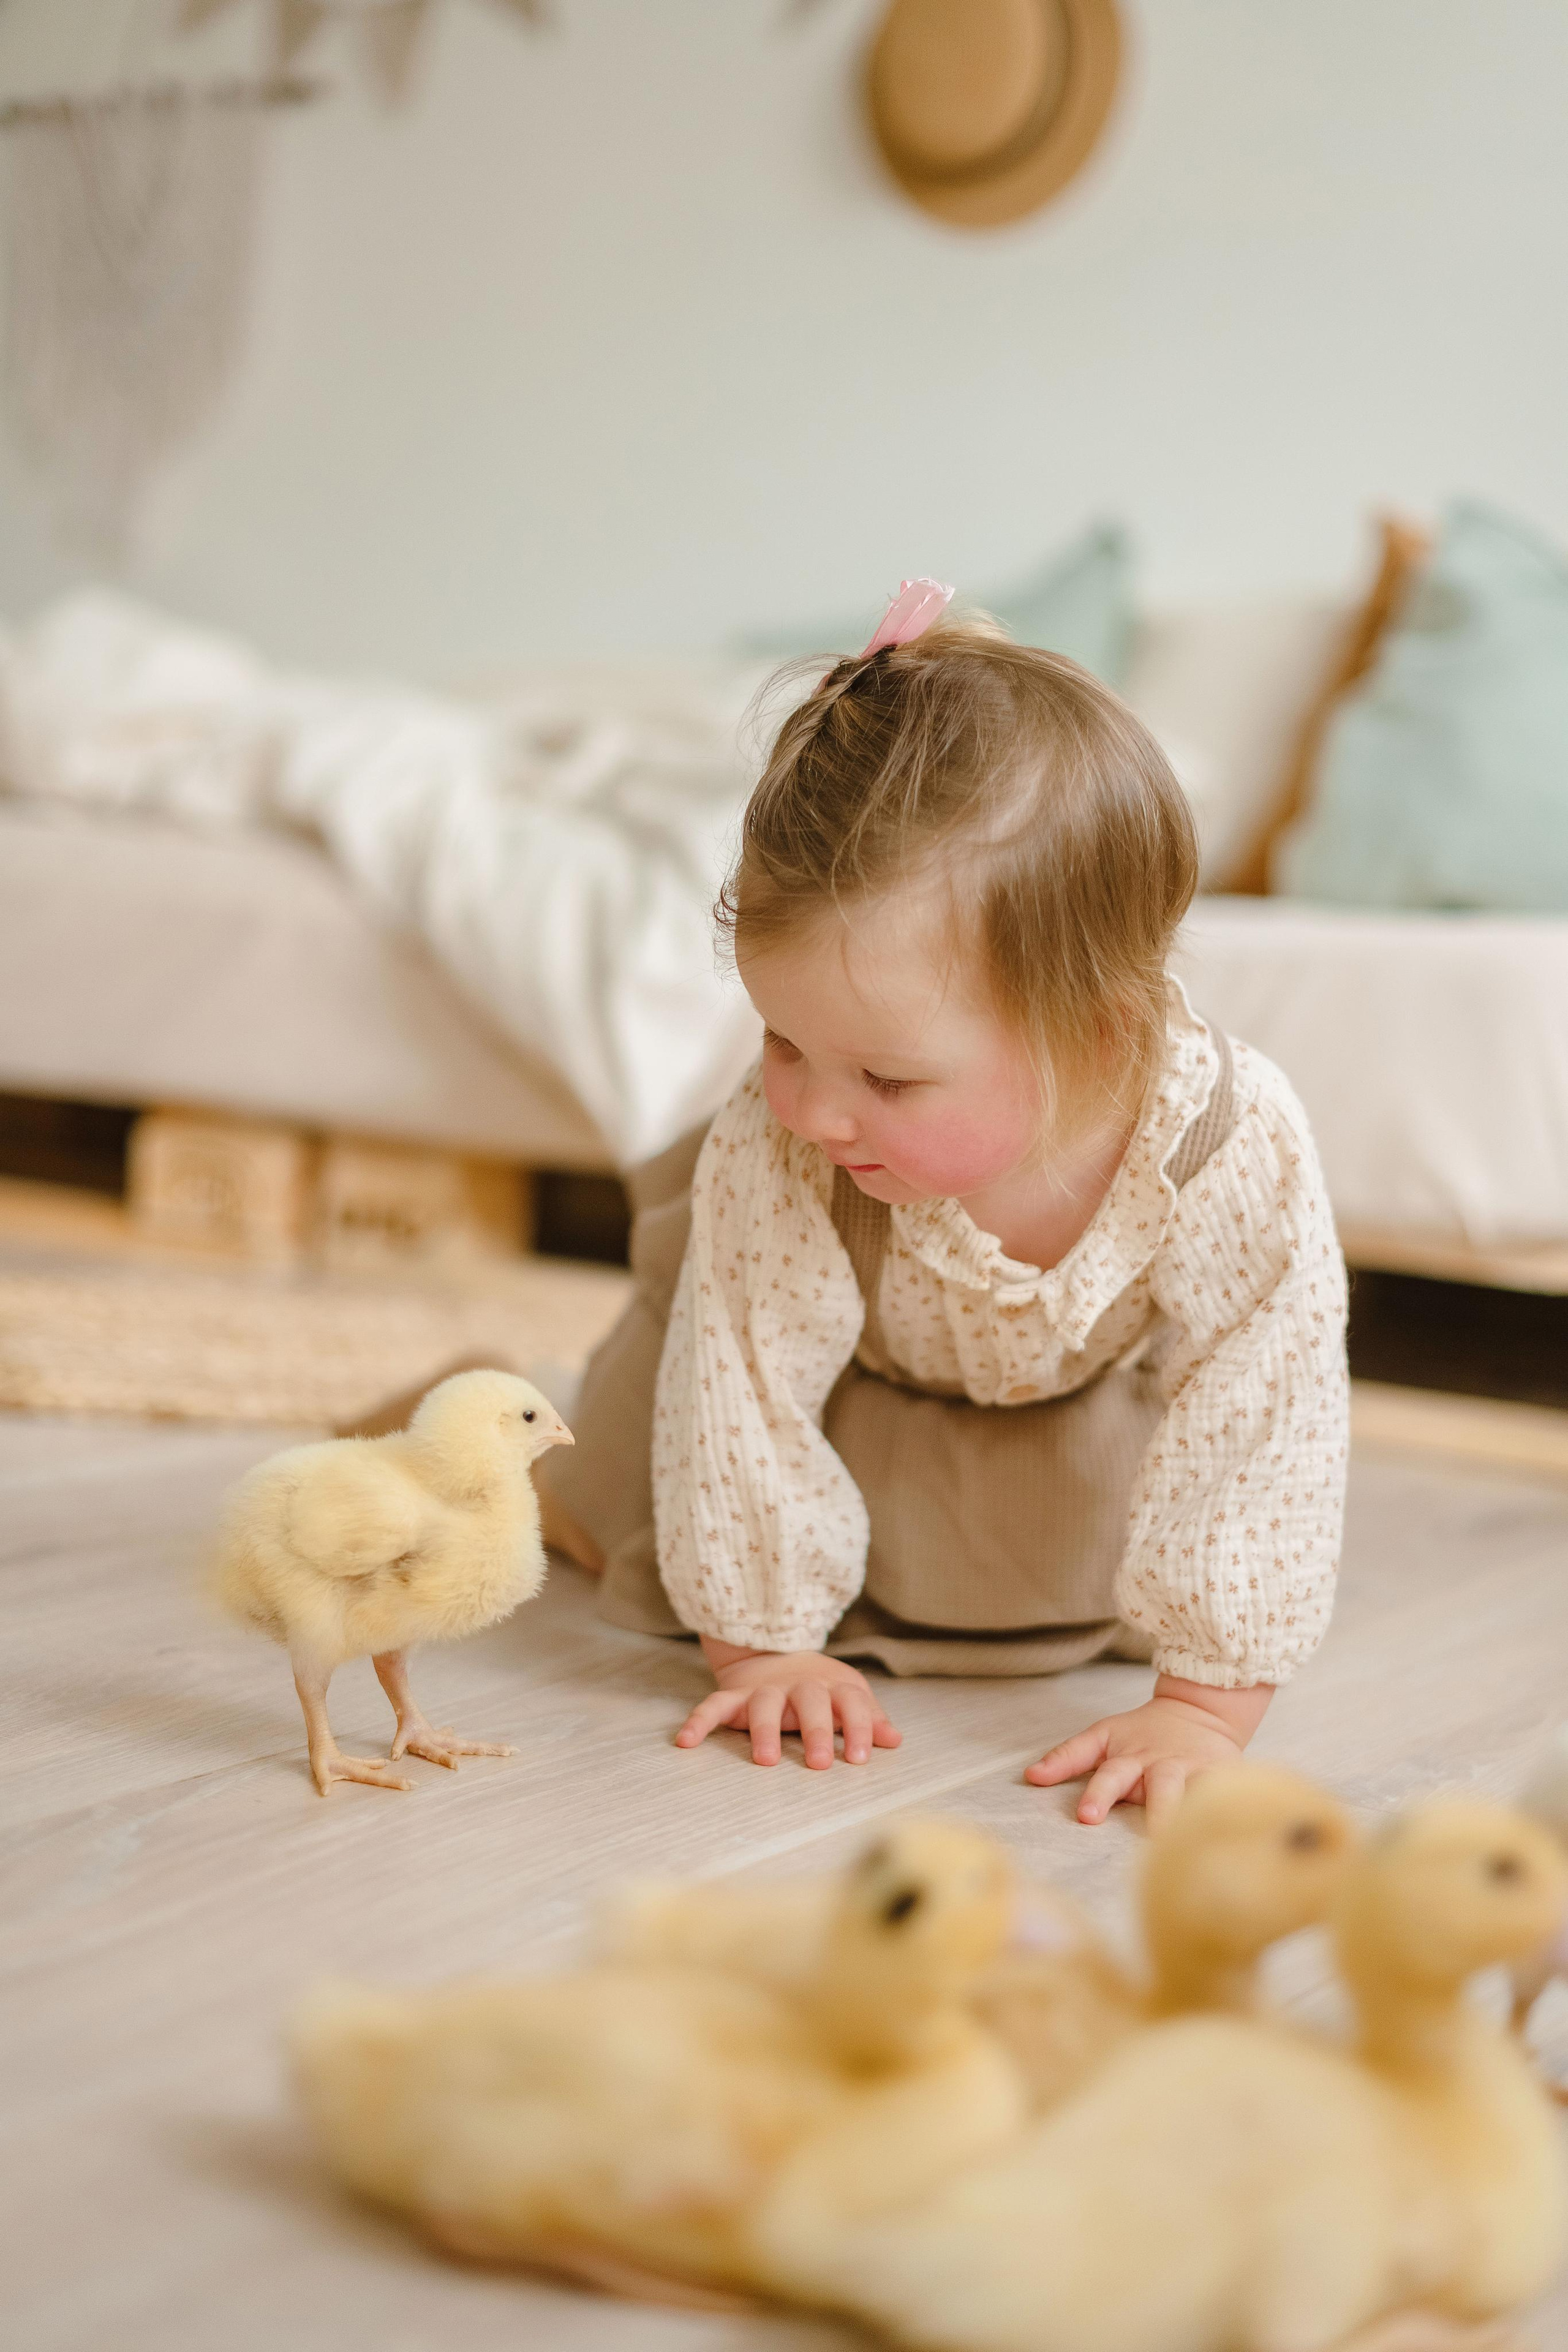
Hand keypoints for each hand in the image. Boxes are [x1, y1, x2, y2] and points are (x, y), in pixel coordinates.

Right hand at [676, 1641, 902, 1769]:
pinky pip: (713, 1706)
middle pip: (810, 1703)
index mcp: (833, 1686)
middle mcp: (800, 1686)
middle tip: (819, 1764)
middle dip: (815, 1731)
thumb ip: (870, 1718)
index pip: (852, 1704)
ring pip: (764, 1705)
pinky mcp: (734, 1695)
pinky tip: (685, 1742)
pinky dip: (699, 1722)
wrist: (774, 1652)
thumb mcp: (849, 1695)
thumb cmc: (820, 1687)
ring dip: (764, 1730)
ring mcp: (765, 1689)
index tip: (859, 1758)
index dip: (858, 1728)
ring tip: (764, 1760)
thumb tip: (895, 1740)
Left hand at [1025, 1676, 1272, 1826]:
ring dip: (1190, 1816)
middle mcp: (1161, 1766)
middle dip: (1155, 1811)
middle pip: (1156, 1788)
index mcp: (1127, 1758)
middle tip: (1155, 1838)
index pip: (1108, 1775)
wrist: (1201, 1711)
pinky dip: (1230, 1809)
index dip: (1097, 1794)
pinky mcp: (1224, 1778)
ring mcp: (1194, 1772)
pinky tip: (1235, 1831)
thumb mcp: (1102, 1737)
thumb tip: (1029, 1776)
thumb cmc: (1143, 1734)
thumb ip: (1068, 1757)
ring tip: (1188, 1840)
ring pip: (1194, 1794)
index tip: (1086, 1817)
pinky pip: (1227, 1796)